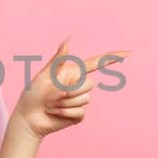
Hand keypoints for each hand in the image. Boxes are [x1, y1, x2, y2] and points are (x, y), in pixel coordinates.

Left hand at [12, 37, 129, 139]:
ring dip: (64, 103)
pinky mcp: (78, 115)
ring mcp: (79, 100)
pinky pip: (80, 112)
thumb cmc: (32, 94)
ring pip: (85, 99)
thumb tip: (68, 40)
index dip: (112, 58)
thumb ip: (58, 60)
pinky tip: (55, 113)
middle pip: (90, 85)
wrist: (28, 118)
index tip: (128, 53)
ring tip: (50, 105)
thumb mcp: (44, 75)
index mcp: (72, 72)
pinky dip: (65, 113)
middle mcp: (78, 85)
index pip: (96, 63)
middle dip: (70, 91)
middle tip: (51, 96)